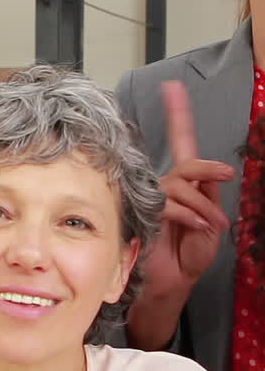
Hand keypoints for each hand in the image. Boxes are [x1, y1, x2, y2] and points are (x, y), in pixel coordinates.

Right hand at [143, 81, 232, 295]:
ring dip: (201, 204)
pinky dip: (189, 213)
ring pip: (180, 185)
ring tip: (210, 224)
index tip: (173, 88)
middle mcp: (166, 187)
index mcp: (185, 186)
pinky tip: (197, 226)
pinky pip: (169, 203)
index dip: (178, 116)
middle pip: (186, 164)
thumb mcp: (211, 225)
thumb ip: (207, 198)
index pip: (181, 145)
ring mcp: (153, 199)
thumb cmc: (190, 256)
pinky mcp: (144, 214)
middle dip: (208, 168)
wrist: (174, 282)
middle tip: (227, 176)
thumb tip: (202, 180)